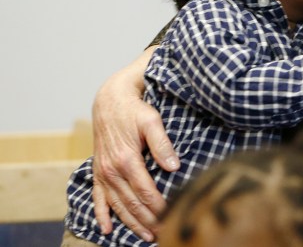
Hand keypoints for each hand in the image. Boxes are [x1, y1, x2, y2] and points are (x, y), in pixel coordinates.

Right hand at [91, 47, 178, 240]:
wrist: (110, 100)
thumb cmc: (134, 109)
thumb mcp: (152, 120)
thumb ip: (162, 144)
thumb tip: (174, 166)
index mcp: (127, 159)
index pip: (146, 191)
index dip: (160, 207)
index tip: (173, 217)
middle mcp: (112, 170)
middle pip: (132, 203)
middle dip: (148, 221)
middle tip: (164, 234)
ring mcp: (103, 172)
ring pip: (118, 205)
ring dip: (131, 222)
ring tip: (146, 236)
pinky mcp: (98, 171)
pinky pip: (98, 197)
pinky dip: (102, 214)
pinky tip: (107, 229)